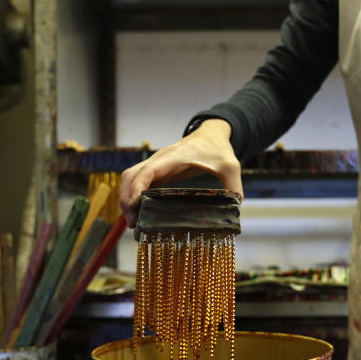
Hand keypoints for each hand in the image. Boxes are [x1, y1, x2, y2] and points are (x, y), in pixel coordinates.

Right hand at [119, 119, 242, 226]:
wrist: (211, 136)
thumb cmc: (218, 150)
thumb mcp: (230, 166)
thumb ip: (233, 185)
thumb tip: (235, 207)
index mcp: (174, 157)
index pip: (147, 172)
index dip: (136, 189)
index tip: (133, 207)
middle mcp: (159, 160)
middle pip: (130, 176)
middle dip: (126, 199)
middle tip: (133, 223)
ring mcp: (155, 165)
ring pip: (129, 178)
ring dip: (125, 198)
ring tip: (133, 222)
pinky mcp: (156, 172)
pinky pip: (136, 182)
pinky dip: (131, 197)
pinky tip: (138, 214)